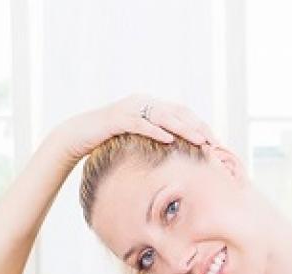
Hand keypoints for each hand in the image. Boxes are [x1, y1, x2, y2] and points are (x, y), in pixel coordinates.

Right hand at [53, 94, 216, 162]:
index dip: (199, 125)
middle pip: (176, 111)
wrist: (77, 136)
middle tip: (212, 142)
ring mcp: (129, 108)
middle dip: (197, 126)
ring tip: (198, 140)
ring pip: (162, 115)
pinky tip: (169, 140)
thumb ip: (157, 140)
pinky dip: (155, 130)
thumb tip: (179, 154)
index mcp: (150, 105)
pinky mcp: (116, 118)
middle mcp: (142, 102)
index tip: (214, 141)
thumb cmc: (110, 140)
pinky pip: (140, 123)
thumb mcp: (138, 140)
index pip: (181, 112)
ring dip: (182, 128)